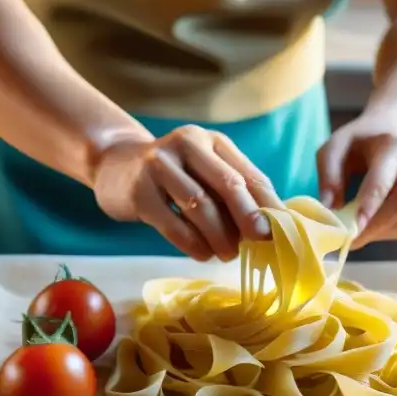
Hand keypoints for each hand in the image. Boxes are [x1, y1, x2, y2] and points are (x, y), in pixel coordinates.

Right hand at [92, 125, 282, 260]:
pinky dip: (192, 243)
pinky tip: (203, 254)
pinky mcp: (138, 191)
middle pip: (227, 183)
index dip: (267, 203)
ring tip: (228, 254)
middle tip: (260, 241)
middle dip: (248, 216)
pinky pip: (172, 223)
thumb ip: (232, 191)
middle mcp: (186, 145)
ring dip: (219, 235)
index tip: (282, 230)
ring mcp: (159, 165)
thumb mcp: (203, 172)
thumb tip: (270, 226)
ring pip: (199, 205)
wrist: (114, 167)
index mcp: (211, 141)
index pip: (247, 172)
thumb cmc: (172, 177)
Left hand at [317, 110, 396, 247]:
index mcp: (396, 144)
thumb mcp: (335, 149)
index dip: (369, 207)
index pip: (385, 181)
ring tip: (369, 225)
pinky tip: (388, 220)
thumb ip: (328, 175)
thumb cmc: (360, 147)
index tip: (352, 230)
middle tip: (353, 239)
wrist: (395, 135)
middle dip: (379, 225)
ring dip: (389, 230)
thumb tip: (329, 209)